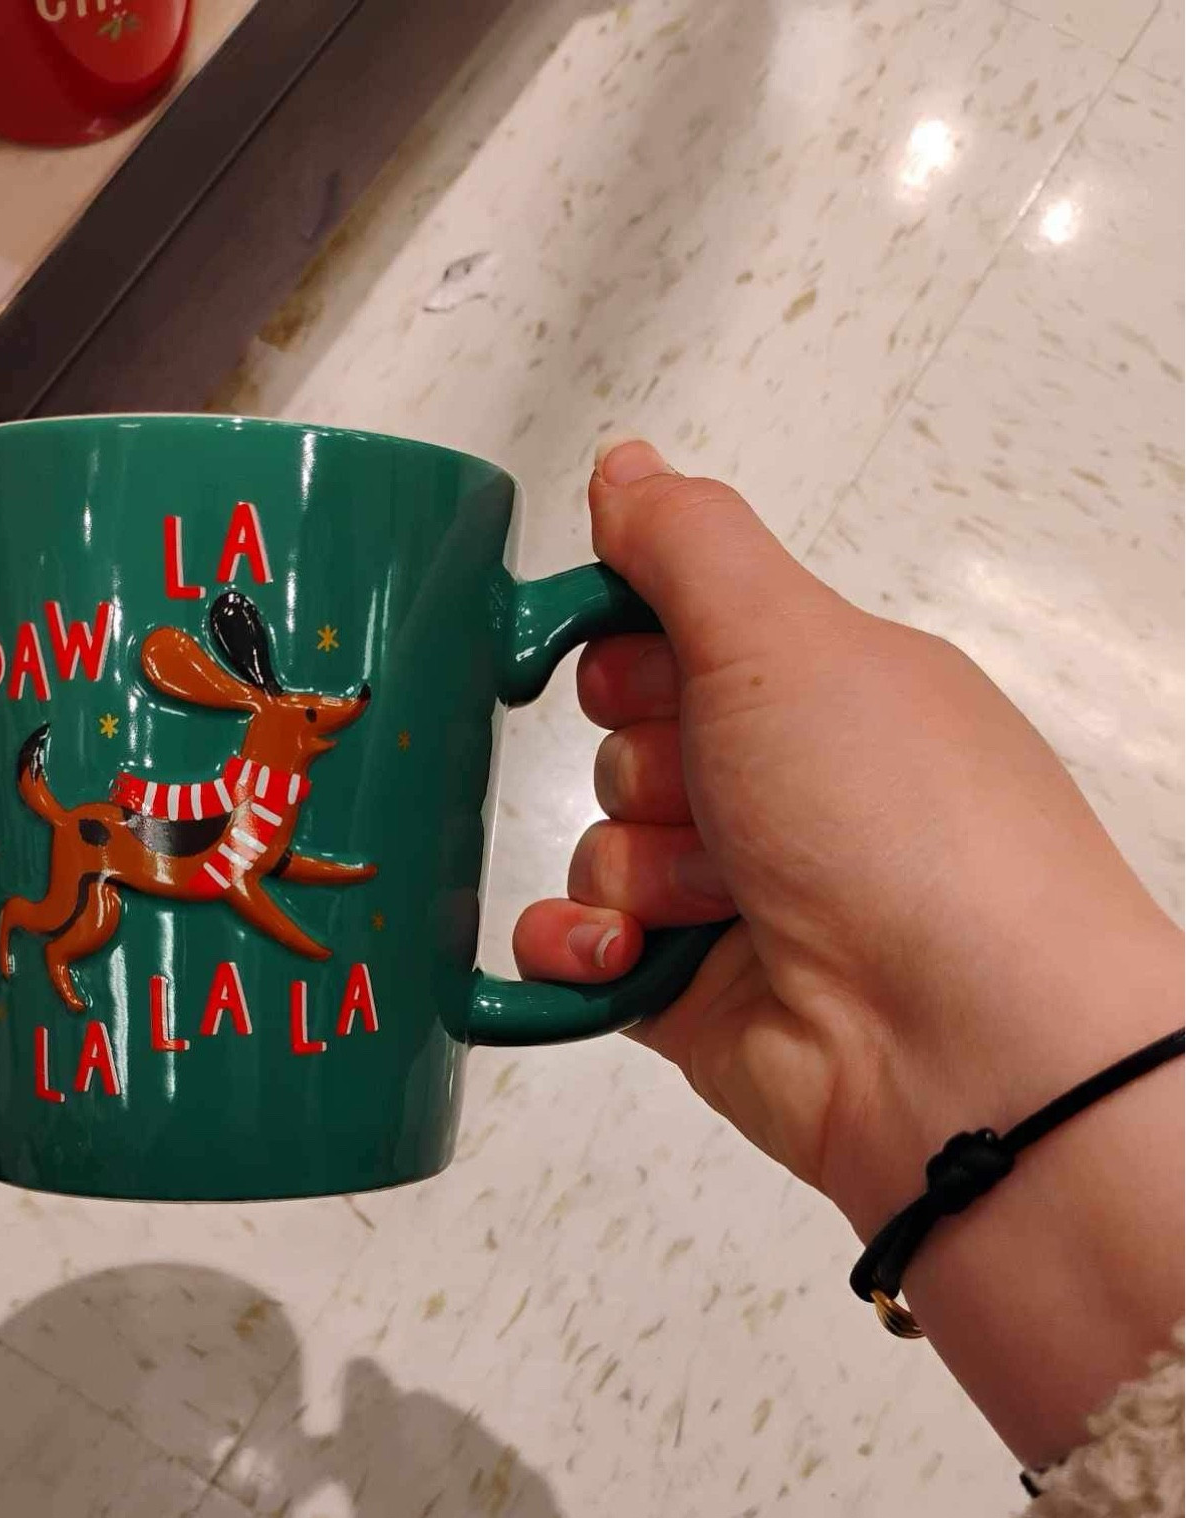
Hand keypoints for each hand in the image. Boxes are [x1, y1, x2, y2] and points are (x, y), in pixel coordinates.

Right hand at [516, 441, 1182, 1461]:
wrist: (951, 1042)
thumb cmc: (898, 822)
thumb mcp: (787, 637)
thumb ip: (686, 545)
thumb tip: (625, 466)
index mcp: (826, 686)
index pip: (679, 627)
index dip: (632, 636)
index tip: (624, 656)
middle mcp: (786, 787)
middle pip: (626, 736)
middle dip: (644, 761)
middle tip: (709, 790)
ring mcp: (736, 897)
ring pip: (598, 847)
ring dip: (633, 868)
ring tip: (716, 902)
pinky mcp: (684, 994)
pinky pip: (576, 950)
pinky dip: (579, 952)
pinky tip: (626, 960)